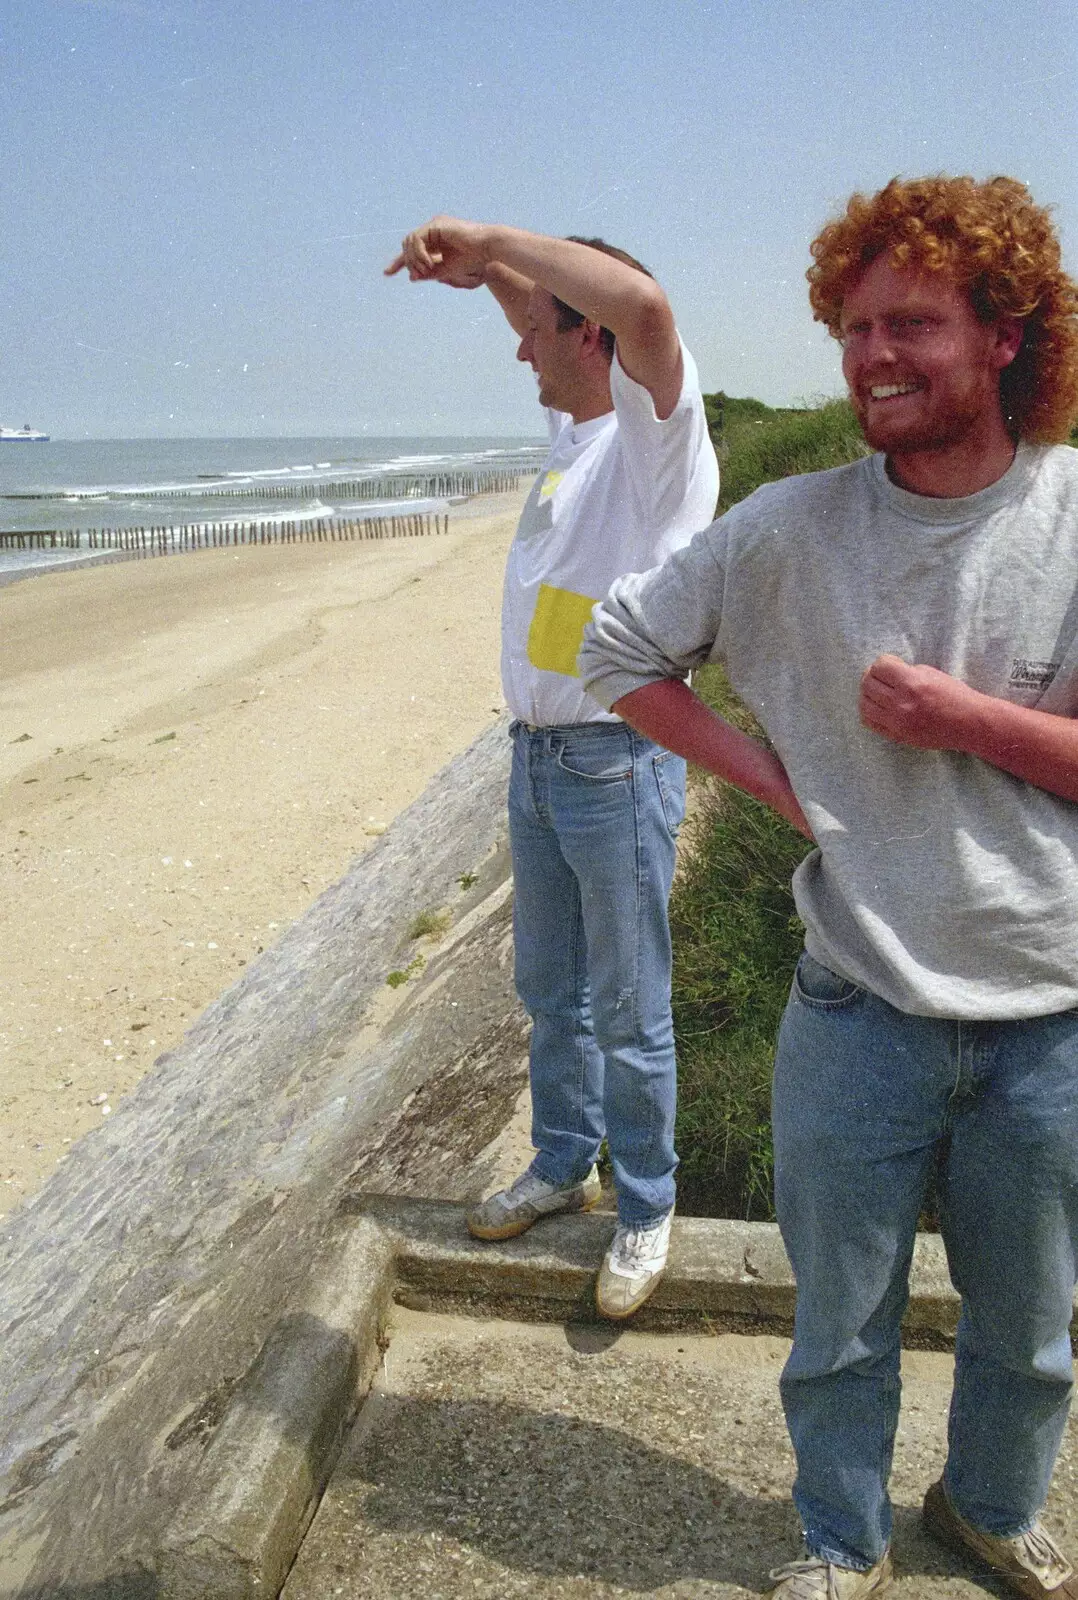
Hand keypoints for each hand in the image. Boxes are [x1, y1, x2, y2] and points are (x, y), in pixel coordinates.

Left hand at [384, 215, 488, 288]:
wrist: (487, 252)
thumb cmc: (473, 261)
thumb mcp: (446, 271)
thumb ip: (429, 273)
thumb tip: (412, 277)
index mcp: (436, 240)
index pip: (412, 250)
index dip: (399, 262)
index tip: (387, 273)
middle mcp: (433, 230)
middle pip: (407, 245)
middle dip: (407, 262)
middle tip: (419, 274)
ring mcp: (434, 226)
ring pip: (409, 241)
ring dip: (414, 259)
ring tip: (427, 270)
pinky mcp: (436, 225)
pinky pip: (417, 239)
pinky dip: (419, 253)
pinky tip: (429, 263)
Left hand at [859, 654, 979, 750]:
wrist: (968, 723)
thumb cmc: (954, 695)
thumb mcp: (932, 674)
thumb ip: (906, 672)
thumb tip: (886, 673)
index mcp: (912, 683)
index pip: (880, 666)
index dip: (884, 662)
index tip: (892, 664)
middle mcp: (901, 703)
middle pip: (867, 684)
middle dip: (872, 675)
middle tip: (881, 676)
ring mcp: (897, 722)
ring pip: (864, 704)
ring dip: (867, 694)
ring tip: (878, 691)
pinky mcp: (897, 735)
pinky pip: (869, 722)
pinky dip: (869, 712)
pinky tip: (878, 707)